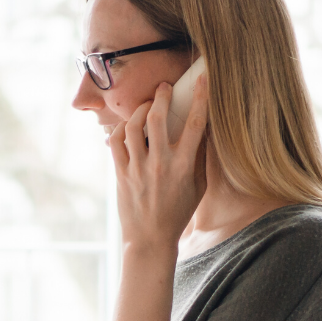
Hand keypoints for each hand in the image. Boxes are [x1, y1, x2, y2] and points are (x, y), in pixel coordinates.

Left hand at [108, 74, 209, 249]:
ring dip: (139, 110)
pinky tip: (128, 127)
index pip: (195, 124)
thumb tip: (205, 130)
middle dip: (161, 96)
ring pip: (133, 127)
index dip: (200, 98)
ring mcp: (138, 169)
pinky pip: (116, 142)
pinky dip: (120, 129)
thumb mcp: (198, 187)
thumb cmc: (178, 213)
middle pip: (157, 119)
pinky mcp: (121, 175)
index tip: (201, 81)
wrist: (150, 239)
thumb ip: (201, 158)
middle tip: (164, 87)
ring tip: (146, 105)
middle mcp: (160, 165)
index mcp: (184, 167)